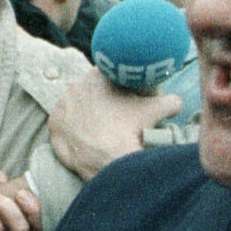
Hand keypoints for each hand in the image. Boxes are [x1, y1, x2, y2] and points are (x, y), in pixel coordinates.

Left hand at [48, 68, 182, 180]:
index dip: (120, 83)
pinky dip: (73, 126)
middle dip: (102, 97)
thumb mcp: (157, 110)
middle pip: (92, 88)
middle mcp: (75, 85)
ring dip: (87, 110)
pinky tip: (85, 133)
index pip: (109, 73)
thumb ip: (171, 101)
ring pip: (77, 104)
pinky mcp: (53, 123)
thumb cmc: (130, 130)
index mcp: (97, 75)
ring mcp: (62, 104)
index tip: (127, 94)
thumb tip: (177, 102)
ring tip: (101, 124)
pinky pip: (64, 121)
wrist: (105, 158)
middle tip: (116, 112)